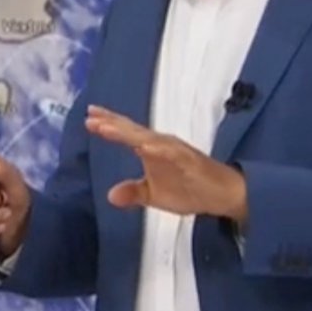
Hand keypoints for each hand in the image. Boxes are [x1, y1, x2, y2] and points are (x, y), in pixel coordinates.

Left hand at [84, 106, 247, 221]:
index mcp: (151, 150)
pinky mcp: (189, 161)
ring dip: (127, 132)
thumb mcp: (153, 195)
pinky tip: (143, 146)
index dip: (108, 125)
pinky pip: (171, 153)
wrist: (223, 195)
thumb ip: (132, 192)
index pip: (126, 135)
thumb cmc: (189, 189)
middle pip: (132, 130)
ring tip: (106, 127)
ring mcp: (175, 151)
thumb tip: (110, 196)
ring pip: (147, 138)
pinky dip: (157, 148)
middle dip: (112, 122)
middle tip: (91, 114)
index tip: (88, 118)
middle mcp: (161, 145)